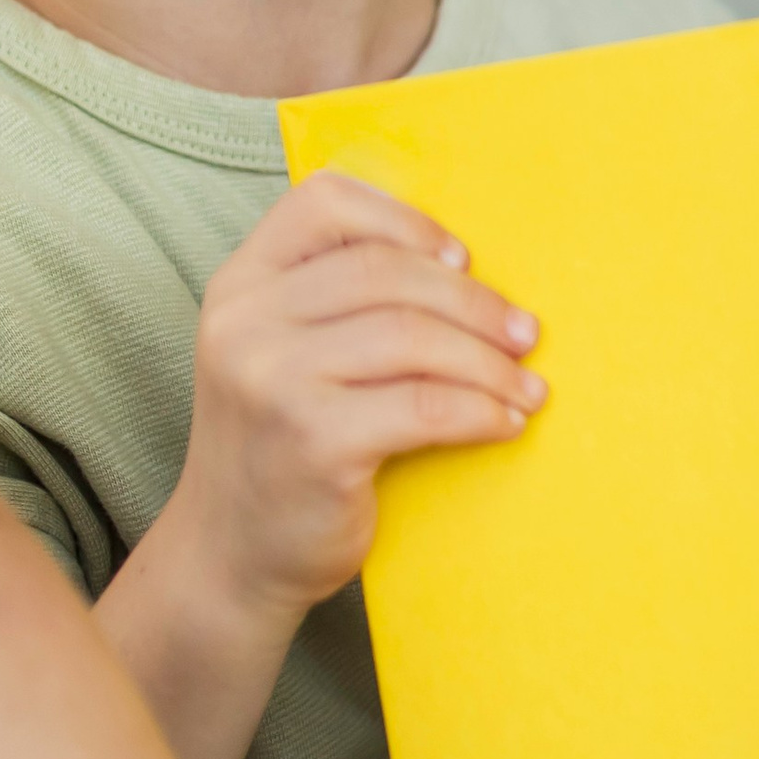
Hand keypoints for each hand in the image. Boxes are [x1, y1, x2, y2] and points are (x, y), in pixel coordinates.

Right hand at [172, 172, 546, 632]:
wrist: (231, 554)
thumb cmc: (279, 446)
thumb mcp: (278, 354)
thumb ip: (332, 301)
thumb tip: (462, 265)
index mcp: (241, 284)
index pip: (324, 203)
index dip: (406, 221)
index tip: (462, 258)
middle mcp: (246, 323)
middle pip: (385, 271)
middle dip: (472, 299)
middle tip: (524, 333)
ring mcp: (273, 380)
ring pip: (413, 336)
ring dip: (489, 361)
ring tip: (527, 385)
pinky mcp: (313, 441)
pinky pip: (425, 406)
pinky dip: (480, 411)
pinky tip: (504, 422)